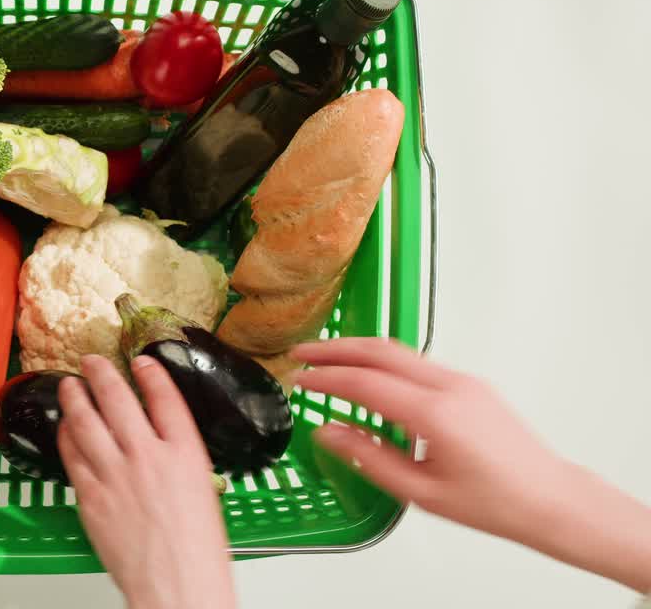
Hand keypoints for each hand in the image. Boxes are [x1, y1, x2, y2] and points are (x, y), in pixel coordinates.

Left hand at [57, 354, 235, 608]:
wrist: (176, 586)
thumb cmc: (196, 551)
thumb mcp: (203, 492)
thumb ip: (179, 463)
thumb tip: (161, 448)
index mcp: (185, 453)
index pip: (165, 398)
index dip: (151, 374)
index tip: (141, 361)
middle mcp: (148, 455)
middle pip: (119, 400)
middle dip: (102, 374)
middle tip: (92, 361)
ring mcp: (115, 474)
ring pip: (86, 422)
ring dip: (75, 397)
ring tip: (69, 385)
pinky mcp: (91, 495)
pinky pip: (72, 455)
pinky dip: (66, 435)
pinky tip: (65, 427)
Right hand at [293, 337, 650, 593]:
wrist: (550, 500)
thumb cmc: (496, 503)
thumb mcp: (421, 492)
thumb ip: (370, 458)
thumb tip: (330, 434)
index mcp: (436, 413)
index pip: (366, 382)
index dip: (327, 378)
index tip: (300, 379)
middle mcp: (451, 387)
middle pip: (381, 351)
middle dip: (336, 348)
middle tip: (303, 352)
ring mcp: (464, 381)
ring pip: (400, 351)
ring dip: (360, 350)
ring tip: (329, 359)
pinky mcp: (471, 384)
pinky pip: (419, 362)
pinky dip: (385, 361)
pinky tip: (370, 374)